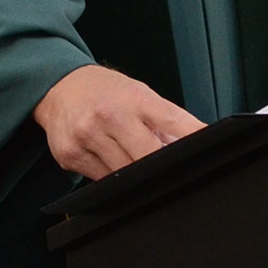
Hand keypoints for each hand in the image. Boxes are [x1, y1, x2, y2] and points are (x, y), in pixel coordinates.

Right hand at [33, 65, 204, 179]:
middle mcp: (110, 115)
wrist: (60, 86)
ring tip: (134, 160)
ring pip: (124, 175)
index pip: (172, 120)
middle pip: (148, 156)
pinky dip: (112, 177)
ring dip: (136, 175)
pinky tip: (110, 161)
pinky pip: (101, 180)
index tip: (207, 150)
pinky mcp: (70, 155)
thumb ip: (164, 119)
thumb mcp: (138, 93)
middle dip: (161, 167)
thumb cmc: (106, 91)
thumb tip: (190, 145)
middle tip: (169, 170)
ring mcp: (87, 136)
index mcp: (134, 97)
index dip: (192, 137)